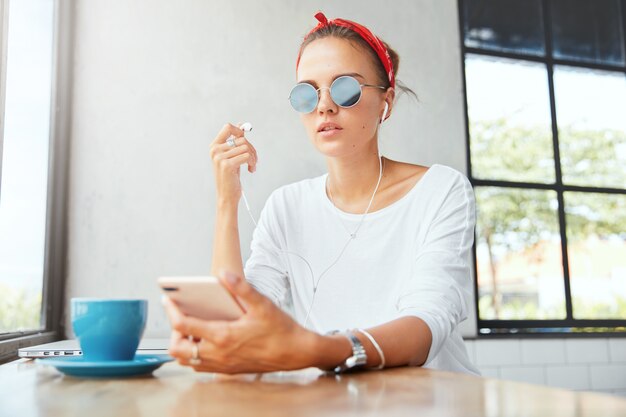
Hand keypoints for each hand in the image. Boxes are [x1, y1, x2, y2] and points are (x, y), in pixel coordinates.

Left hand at [163, 271, 318, 373]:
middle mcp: (219, 354)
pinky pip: (200, 366)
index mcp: (224, 336)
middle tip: (181, 316)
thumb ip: (241, 288)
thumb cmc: (280, 329)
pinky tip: (205, 339)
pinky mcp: (227, 370)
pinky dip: (195, 354)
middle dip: (173, 333)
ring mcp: (222, 365)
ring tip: (192, 328)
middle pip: (178, 350)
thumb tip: (223, 274)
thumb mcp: (262, 304)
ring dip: (183, 345)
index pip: (183, 326)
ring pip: (187, 361)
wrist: (296, 352)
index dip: (171, 312)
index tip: (167, 300)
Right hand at [209, 123, 257, 202]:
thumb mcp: (232, 156)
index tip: (246, 141)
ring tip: (252, 166)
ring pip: (246, 148)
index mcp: (214, 146)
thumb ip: (235, 141)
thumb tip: (241, 125)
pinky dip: (252, 162)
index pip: (228, 127)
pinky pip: (247, 156)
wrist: (227, 195)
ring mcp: (220, 157)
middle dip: (252, 149)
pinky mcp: (227, 165)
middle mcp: (215, 150)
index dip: (239, 131)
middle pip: (242, 139)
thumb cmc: (230, 176)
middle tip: (254, 160)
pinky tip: (250, 170)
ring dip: (253, 157)